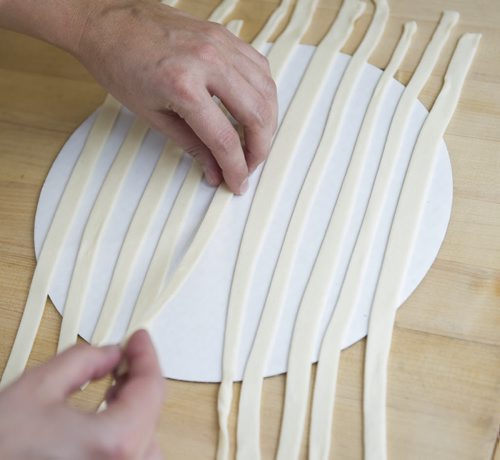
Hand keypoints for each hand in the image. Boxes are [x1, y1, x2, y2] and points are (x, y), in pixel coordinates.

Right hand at [0, 330, 164, 459]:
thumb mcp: (37, 388)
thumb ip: (83, 361)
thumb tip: (111, 354)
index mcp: (114, 442)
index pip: (150, 388)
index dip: (145, 356)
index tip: (138, 338)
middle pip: (152, 415)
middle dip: (140, 380)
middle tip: (124, 358)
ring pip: (147, 442)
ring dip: (139, 410)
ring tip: (117, 388)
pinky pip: (133, 459)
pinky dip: (130, 436)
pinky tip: (108, 420)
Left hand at [76, 0, 277, 193]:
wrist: (108, 21)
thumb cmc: (120, 65)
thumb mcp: (153, 115)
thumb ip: (192, 145)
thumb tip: (215, 170)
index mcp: (183, 85)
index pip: (224, 139)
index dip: (236, 168)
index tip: (237, 182)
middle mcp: (208, 61)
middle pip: (256, 115)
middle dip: (259, 150)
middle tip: (249, 165)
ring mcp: (220, 44)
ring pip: (266, 91)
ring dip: (267, 123)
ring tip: (255, 142)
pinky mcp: (225, 36)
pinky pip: (260, 68)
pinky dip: (264, 94)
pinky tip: (255, 109)